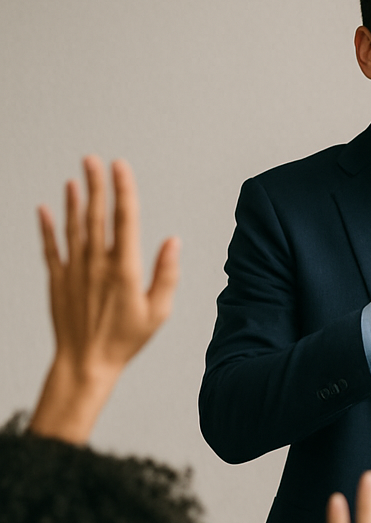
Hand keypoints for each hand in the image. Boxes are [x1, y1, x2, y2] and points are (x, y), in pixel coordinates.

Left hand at [29, 156, 179, 442]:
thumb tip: (173, 241)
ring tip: (75, 178)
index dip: (124, 190)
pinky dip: (47, 227)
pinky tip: (44, 209)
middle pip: (97, 216)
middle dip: (96, 184)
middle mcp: (97, 265)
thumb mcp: (158, 312)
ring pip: (74, 227)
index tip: (120, 167)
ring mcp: (74, 270)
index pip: (125, 220)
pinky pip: (50, 247)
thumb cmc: (125, 341)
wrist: (86, 363)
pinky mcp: (58, 280)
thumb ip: (167, 274)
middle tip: (93, 159)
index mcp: (125, 270)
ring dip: (74, 200)